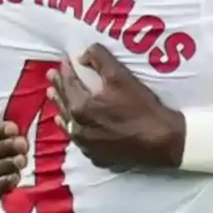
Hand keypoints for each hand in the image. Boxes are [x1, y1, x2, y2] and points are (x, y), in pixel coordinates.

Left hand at [47, 44, 184, 169]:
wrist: (161, 141)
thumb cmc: (141, 107)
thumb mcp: (121, 76)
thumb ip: (100, 60)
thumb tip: (82, 55)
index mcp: (81, 108)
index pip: (69, 84)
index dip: (65, 71)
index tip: (63, 62)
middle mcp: (79, 129)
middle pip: (65, 104)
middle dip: (58, 88)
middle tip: (51, 78)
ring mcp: (87, 146)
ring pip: (69, 125)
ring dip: (61, 110)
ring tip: (54, 102)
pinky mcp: (98, 157)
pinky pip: (81, 142)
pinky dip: (75, 131)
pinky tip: (74, 130)